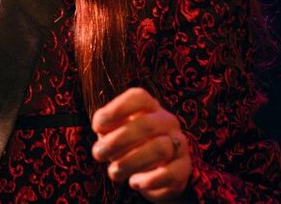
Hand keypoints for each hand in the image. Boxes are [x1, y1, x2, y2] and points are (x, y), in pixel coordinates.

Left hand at [91, 87, 191, 201]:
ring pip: (160, 148)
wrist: (156, 173)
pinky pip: (170, 173)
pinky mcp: (184, 168)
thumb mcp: (115, 133)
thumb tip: (101, 128)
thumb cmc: (130, 146)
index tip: (97, 126)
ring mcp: (179, 144)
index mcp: (150, 107)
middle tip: (98, 154)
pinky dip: (149, 180)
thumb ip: (106, 128)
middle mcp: (167, 121)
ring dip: (130, 162)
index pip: (138, 98)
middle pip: (146, 124)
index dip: (116, 109)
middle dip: (117, 141)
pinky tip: (134, 182)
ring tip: (114, 172)